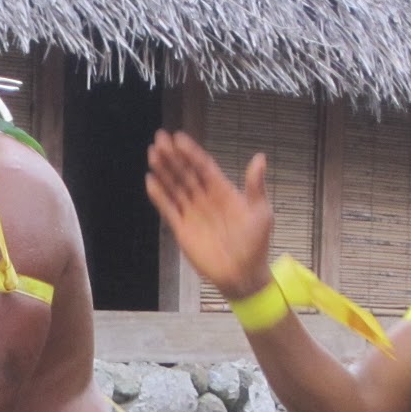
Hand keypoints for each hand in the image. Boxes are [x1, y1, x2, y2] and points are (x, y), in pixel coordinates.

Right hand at [146, 131, 274, 301]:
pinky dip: (158, 196)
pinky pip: (168, 209)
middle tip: (159, 138)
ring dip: (163, 171)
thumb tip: (259, 157)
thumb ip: (255, 186)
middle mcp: (205, 199)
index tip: (178, 138)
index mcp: (224, 191)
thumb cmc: (256, 243)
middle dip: (172, 156)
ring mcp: (192, 213)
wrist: (242, 274)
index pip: (203, 167)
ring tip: (152, 154)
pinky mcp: (182, 229)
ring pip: (174, 187)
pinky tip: (150, 181)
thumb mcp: (260, 212)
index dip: (191, 152)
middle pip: (185, 173)